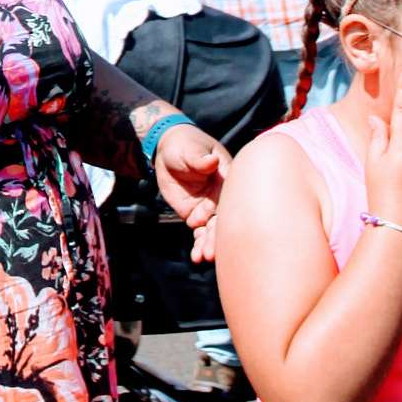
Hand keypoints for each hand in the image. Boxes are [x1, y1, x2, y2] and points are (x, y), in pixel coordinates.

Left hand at [154, 126, 231, 263]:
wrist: (168, 151)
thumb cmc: (184, 145)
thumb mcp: (190, 148)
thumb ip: (200, 158)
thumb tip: (211, 161)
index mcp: (228, 178)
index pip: (234, 199)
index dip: (232, 215)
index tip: (226, 231)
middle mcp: (222, 196)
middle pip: (225, 219)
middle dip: (219, 237)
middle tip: (212, 253)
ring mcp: (210, 207)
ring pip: (213, 230)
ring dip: (210, 245)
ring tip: (203, 257)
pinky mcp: (196, 214)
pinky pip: (201, 232)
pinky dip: (199, 244)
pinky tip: (197, 257)